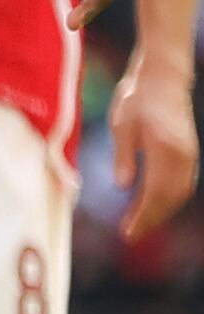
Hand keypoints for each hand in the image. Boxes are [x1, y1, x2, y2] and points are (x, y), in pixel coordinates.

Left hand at [120, 65, 196, 236]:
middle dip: (152, 219)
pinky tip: (154, 206)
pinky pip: (184, 183)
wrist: (163, 78)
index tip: (127, 232)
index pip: (155, 192)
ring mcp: (191, 154)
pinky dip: (171, 199)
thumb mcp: (122, 125)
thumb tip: (123, 187)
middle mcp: (184, 155)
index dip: (143, 215)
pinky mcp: (190, 152)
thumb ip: (124, 156)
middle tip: (130, 235)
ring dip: (162, 211)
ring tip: (140, 225)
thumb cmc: (137, 98)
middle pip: (171, 198)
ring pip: (180, 193)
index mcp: (166, 149)